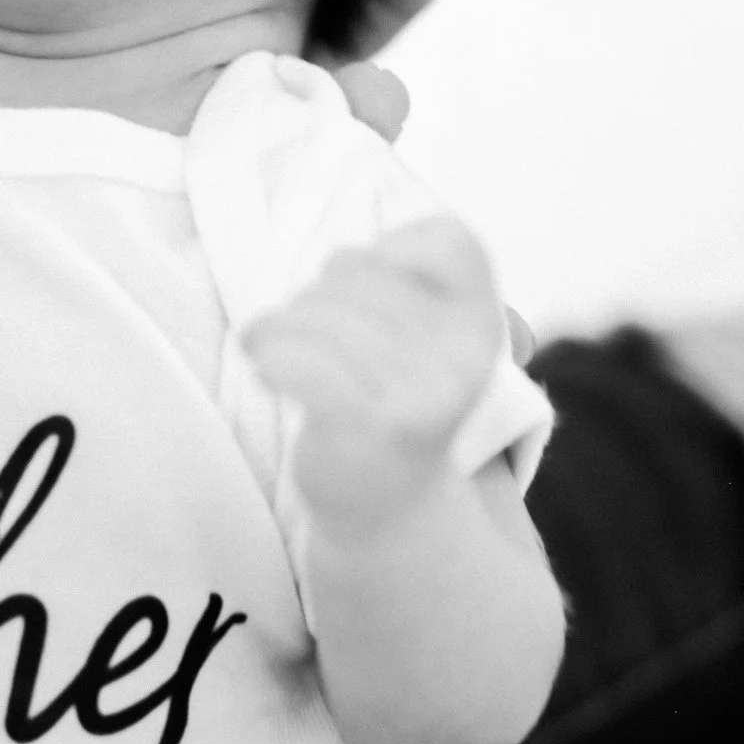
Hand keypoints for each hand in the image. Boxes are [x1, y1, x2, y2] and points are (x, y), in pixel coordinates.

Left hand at [243, 215, 504, 532]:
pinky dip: (270, 352)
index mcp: (481, 325)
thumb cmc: (392, 400)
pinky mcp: (372, 428)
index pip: (448, 239)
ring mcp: (421, 394)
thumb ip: (404, 285)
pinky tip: (262, 363)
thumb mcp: (424, 338)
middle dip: (316, 294)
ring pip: (320, 313)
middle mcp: (463, 356)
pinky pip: (301, 360)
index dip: (393, 248)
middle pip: (358, 273)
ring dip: (280, 325)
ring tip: (271, 345)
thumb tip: (345, 259)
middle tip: (302, 326)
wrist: (390, 503)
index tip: (364, 284)